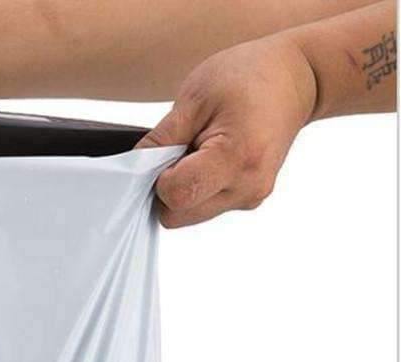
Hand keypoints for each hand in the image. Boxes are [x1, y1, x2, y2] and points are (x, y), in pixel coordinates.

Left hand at [136, 35, 317, 227]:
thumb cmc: (249, 77)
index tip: (167, 152)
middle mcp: (247, 187)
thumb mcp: (195, 96)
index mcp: (236, 159)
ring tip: (201, 150)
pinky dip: (199, 189)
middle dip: (169, 187)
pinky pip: (205, 207)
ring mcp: (251, 197)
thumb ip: (162, 139)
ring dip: (184, 189)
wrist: (297, 79)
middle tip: (183, 149)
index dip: (159, 178)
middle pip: (179, 215)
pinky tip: (211, 159)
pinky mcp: (249, 199)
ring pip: (190, 214)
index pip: (176, 196)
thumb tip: (133, 168)